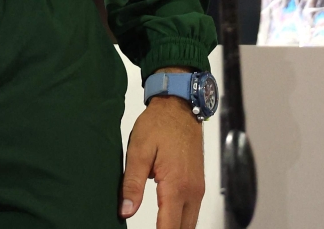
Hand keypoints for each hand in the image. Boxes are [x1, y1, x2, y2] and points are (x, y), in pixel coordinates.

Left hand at [121, 96, 203, 228]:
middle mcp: (192, 192)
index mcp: (176, 186)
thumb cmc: (158, 125)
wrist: (180, 106)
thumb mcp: (138, 151)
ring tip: (157, 226)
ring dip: (174, 228)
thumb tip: (125, 211)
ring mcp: (198, 189)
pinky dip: (180, 220)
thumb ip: (132, 184)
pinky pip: (192, 211)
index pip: (168, 228)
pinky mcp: (198, 184)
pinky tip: (166, 219)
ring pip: (189, 223)